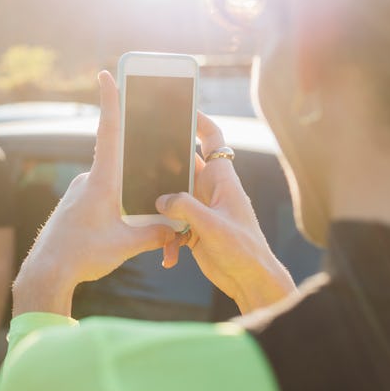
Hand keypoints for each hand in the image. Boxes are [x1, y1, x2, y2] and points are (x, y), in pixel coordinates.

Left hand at [13, 71, 173, 315]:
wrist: (46, 272)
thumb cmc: (82, 256)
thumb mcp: (126, 246)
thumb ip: (156, 234)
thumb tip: (177, 229)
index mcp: (102, 181)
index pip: (109, 132)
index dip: (110, 101)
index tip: (105, 74)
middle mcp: (88, 180)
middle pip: (121, 163)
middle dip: (137, 172)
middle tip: (142, 186)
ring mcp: (79, 191)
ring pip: (112, 186)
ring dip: (125, 200)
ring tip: (122, 230)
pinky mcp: (75, 204)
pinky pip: (101, 198)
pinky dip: (112, 209)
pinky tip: (112, 231)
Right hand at [157, 112, 295, 312]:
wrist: (250, 282)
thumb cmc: (243, 249)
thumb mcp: (213, 226)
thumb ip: (185, 208)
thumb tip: (161, 199)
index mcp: (222, 180)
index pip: (212, 140)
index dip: (198, 121)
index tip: (179, 108)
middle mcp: (210, 190)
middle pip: (183, 166)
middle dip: (163, 163)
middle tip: (139, 158)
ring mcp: (201, 209)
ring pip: (172, 197)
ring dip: (161, 210)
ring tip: (147, 218)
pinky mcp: (193, 229)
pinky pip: (172, 225)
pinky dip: (167, 238)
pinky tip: (169, 256)